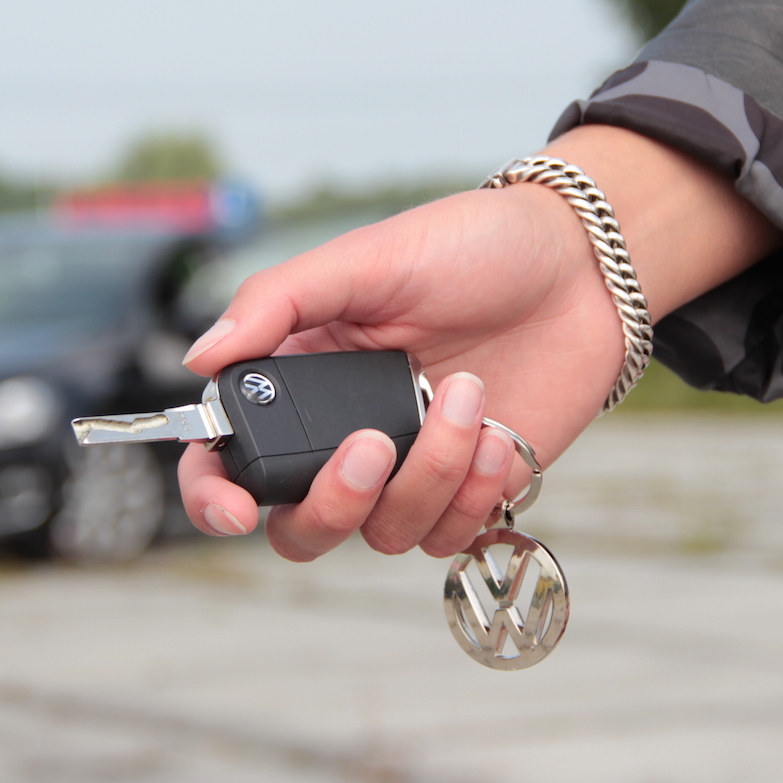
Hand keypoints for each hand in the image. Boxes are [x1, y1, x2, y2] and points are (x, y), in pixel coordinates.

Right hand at [179, 125, 782, 560]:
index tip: (236, 511)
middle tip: (375, 444)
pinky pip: (450, 535)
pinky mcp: (470, 489)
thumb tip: (199, 359)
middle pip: (302, 526)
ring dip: (430, 474)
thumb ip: (279, 302)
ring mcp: (410, 468)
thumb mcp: (368, 256)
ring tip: (470, 395)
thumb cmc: (474, 247)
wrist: (582, 267)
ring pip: (385, 532)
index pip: (230, 459)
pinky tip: (499, 434)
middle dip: (336, 500)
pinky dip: (475, 495)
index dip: (215, 498)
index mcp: (303, 377)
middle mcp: (346, 433)